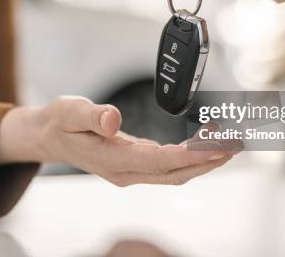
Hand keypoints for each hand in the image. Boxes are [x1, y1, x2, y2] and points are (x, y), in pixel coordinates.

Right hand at [0, 96, 238, 185]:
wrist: (48, 136)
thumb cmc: (59, 122)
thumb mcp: (69, 112)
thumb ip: (92, 115)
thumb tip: (114, 118)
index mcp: (113, 160)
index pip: (161, 162)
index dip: (192, 156)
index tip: (218, 147)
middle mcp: (125, 171)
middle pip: (175, 173)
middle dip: (208, 161)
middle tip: (236, 145)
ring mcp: (130, 171)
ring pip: (174, 173)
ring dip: (202, 160)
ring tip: (227, 143)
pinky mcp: (133, 165)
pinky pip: (167, 166)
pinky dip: (189, 157)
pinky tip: (201, 144)